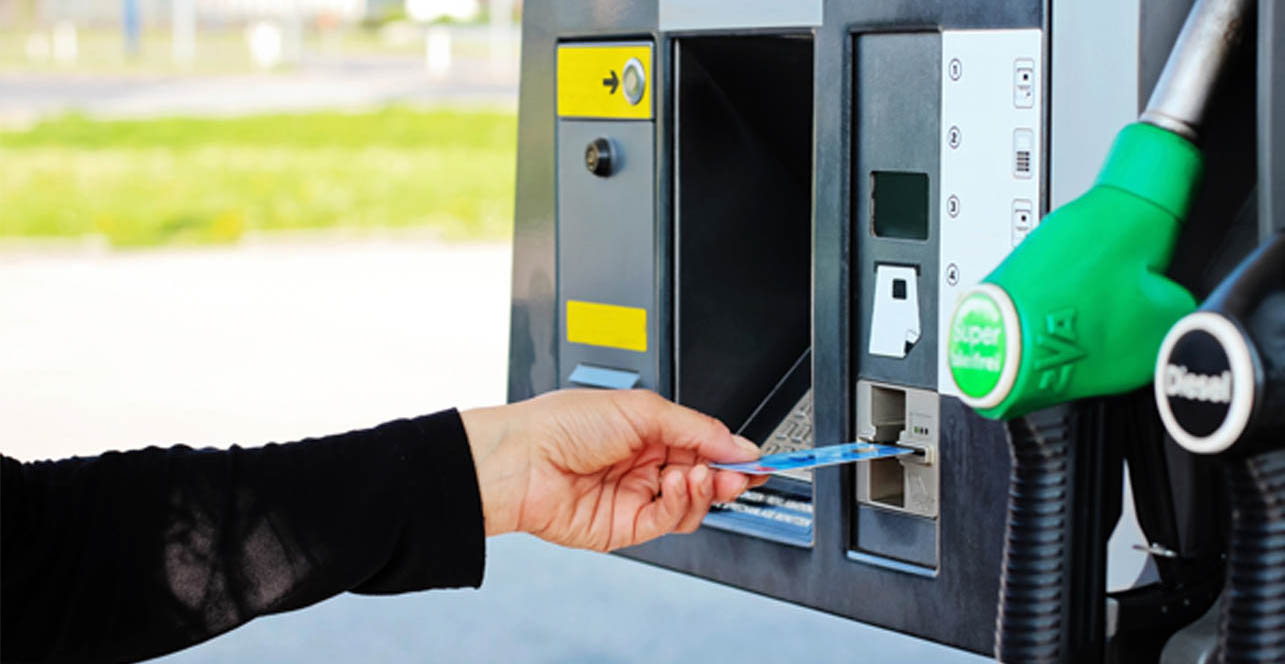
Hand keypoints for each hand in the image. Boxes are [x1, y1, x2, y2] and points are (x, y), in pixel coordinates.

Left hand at [460, 389, 767, 551]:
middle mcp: (644, 464)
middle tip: (744, 472)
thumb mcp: (643, 409)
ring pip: (691, 503)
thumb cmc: (562, 423)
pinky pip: (669, 521)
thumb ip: (697, 429)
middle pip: (704, 477)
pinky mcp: (626, 527)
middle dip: (727, 474)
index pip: (704, 444)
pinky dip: (681, 504)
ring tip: (696, 472)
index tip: (759, 456)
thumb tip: (738, 444)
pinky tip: (676, 485)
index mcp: (648, 430)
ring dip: (703, 489)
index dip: (732, 451)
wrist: (521, 461)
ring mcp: (635, 497)